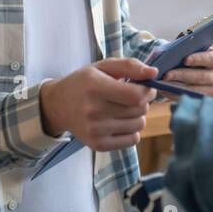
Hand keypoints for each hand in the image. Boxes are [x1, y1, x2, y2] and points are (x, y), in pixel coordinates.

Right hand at [39, 57, 157, 151]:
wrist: (58, 105)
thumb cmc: (84, 82)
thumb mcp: (103, 67)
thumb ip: (130, 66)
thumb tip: (154, 73)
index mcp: (95, 87)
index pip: (136, 96)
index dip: (148, 91)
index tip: (146, 88)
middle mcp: (93, 111)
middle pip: (139, 110)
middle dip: (143, 102)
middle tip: (132, 97)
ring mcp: (95, 131)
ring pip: (139, 125)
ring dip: (138, 116)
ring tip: (124, 109)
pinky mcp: (98, 145)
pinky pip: (132, 140)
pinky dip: (132, 131)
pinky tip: (120, 122)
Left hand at [161, 46, 212, 95]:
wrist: (184, 70)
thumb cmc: (185, 56)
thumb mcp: (185, 49)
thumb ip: (181, 48)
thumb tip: (169, 52)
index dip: (200, 59)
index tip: (184, 60)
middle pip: (203, 76)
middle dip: (183, 75)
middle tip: (166, 74)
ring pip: (196, 90)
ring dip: (177, 86)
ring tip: (163, 83)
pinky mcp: (203, 100)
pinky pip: (189, 99)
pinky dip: (175, 94)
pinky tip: (164, 90)